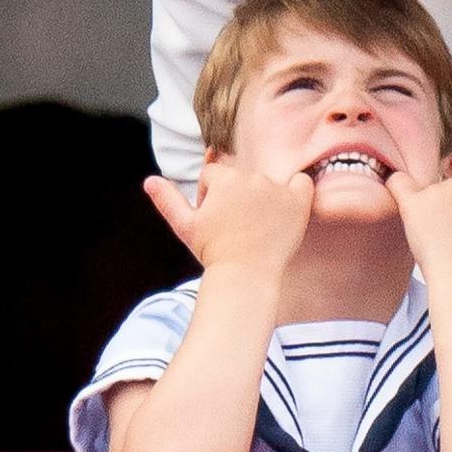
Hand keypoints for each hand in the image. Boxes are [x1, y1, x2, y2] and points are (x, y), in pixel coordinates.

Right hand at [144, 164, 313, 273]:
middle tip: (235, 225)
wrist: (245, 276)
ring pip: (266, 182)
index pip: (215, 175)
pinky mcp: (298, 202)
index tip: (215, 219)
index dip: (211, 196)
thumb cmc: (214, 252)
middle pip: (241, 177)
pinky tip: (285, 212)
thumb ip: (168, 200)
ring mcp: (277, 189)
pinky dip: (296, 192)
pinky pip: (302, 183)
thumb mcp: (186, 227)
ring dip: (261, 197)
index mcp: (224, 179)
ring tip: (256, 227)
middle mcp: (252, 178)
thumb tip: (148, 181)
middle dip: (236, 196)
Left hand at [386, 172, 451, 280]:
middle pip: (445, 189)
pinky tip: (397, 198)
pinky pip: (397, 183)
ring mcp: (438, 192)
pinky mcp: (415, 203)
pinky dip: (395, 186)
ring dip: (424, 210)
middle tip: (448, 237)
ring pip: (423, 192)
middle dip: (444, 209)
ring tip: (432, 238)